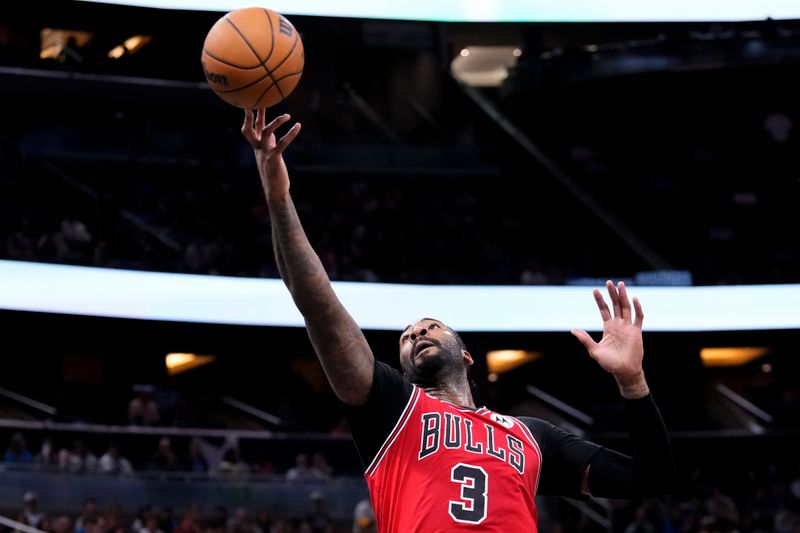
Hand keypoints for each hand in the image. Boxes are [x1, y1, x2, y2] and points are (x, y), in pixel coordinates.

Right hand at [241, 109, 300, 202]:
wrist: (275, 190)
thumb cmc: (274, 172)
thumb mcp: (269, 154)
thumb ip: (268, 143)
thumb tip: (271, 134)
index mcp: (257, 146)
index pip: (250, 128)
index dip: (249, 115)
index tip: (251, 102)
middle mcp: (258, 148)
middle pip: (249, 128)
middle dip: (251, 115)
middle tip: (256, 101)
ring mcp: (265, 153)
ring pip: (267, 132)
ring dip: (277, 122)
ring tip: (288, 115)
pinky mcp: (274, 159)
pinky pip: (282, 143)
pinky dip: (290, 134)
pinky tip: (298, 126)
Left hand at [571, 281, 648, 397]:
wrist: (624, 371)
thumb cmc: (609, 363)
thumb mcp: (594, 350)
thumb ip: (585, 339)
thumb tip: (572, 329)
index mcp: (608, 327)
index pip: (603, 309)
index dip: (599, 300)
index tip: (594, 290)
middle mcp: (618, 325)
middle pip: (615, 305)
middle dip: (612, 294)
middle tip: (609, 282)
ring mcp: (628, 327)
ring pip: (626, 308)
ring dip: (624, 296)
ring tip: (620, 284)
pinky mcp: (637, 332)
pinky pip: (638, 317)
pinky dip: (637, 308)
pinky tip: (634, 299)